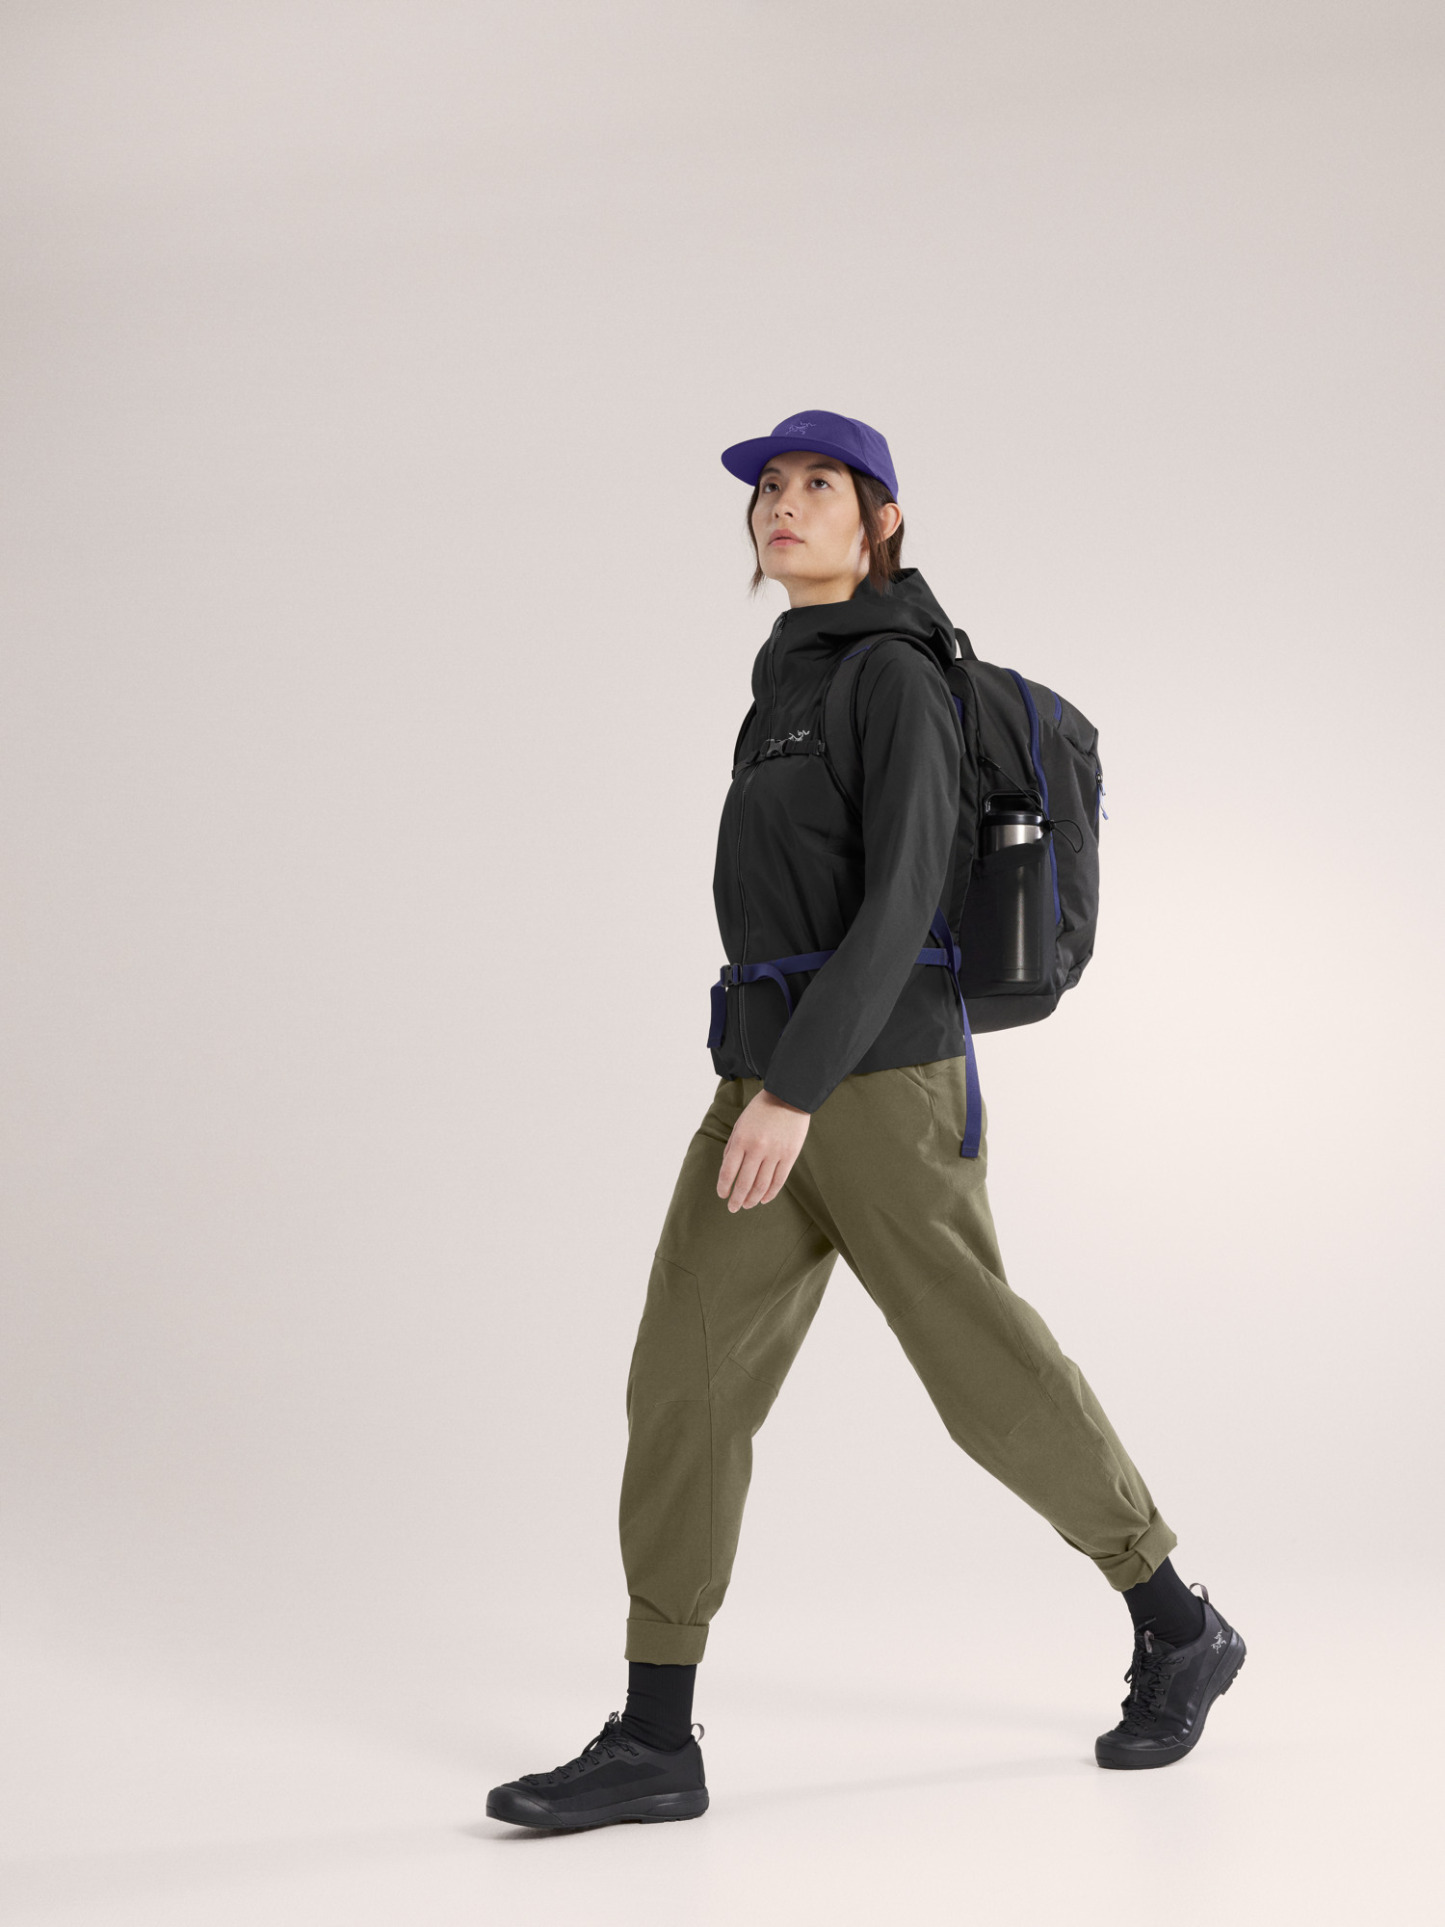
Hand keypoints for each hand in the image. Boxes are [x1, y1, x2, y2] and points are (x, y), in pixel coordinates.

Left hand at [716, 1089, 810, 1212]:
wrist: (789, 1096)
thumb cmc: (760, 1110)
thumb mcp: (740, 1124)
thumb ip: (733, 1146)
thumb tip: (727, 1170)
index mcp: (741, 1140)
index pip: (729, 1171)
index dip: (724, 1186)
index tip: (722, 1195)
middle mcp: (757, 1148)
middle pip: (745, 1182)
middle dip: (737, 1199)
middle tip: (733, 1208)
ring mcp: (775, 1153)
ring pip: (762, 1185)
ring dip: (753, 1199)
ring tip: (747, 1205)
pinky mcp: (790, 1155)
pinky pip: (779, 1180)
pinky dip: (770, 1193)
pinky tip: (764, 1199)